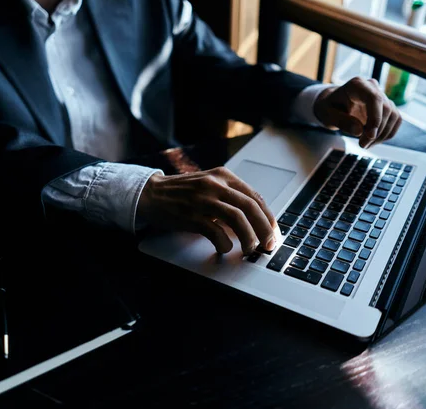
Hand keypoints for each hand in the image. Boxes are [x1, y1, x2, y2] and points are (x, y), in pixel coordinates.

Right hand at [137, 168, 276, 254]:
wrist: (151, 193)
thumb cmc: (182, 192)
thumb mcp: (209, 186)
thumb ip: (230, 197)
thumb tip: (256, 220)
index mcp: (223, 176)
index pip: (255, 197)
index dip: (268, 217)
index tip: (274, 232)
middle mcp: (216, 184)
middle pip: (250, 207)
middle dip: (264, 229)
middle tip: (269, 244)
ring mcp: (203, 199)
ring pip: (237, 219)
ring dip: (248, 238)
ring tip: (249, 250)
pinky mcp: (191, 214)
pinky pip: (215, 231)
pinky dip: (224, 243)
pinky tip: (224, 248)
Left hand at [313, 77, 402, 148]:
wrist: (332, 104)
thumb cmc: (328, 107)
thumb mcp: (327, 115)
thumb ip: (341, 121)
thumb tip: (359, 131)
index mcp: (357, 85)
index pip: (374, 98)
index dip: (375, 118)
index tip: (370, 136)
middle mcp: (372, 88)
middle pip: (386, 109)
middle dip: (377, 131)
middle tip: (363, 145)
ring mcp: (381, 97)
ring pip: (393, 116)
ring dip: (382, 135)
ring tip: (366, 144)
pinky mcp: (386, 107)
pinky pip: (395, 120)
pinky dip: (386, 134)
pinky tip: (373, 141)